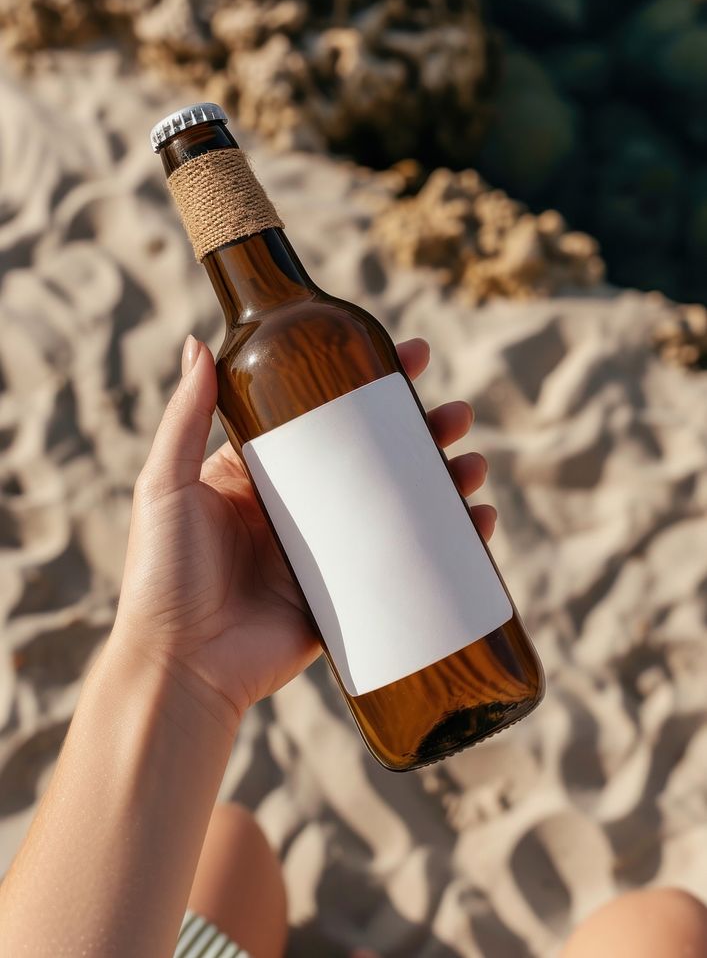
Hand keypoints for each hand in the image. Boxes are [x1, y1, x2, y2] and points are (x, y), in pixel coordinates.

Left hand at [114, 335, 496, 726]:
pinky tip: (478, 526)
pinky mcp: (347, 599)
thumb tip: (197, 342)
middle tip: (458, 414)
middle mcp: (299, 510)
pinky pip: (406, 566)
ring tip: (473, 465)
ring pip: (399, 508)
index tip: (411, 356)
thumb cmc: (164, 573)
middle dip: (422, 432)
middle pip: (374, 459)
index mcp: (259, 477)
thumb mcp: (167, 485)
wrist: (181, 665)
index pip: (324, 418)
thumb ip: (184, 418)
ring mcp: (327, 555)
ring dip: (444, 482)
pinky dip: (448, 544)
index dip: (369, 387)